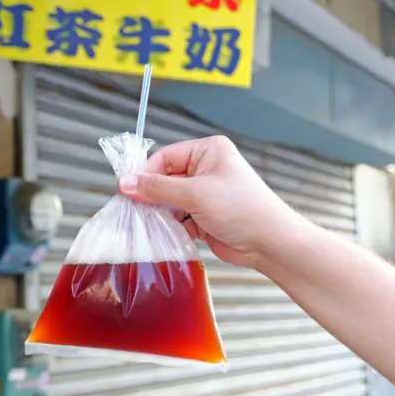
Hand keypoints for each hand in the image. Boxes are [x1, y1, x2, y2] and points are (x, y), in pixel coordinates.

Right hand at [118, 135, 307, 267]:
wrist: (270, 243)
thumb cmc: (241, 209)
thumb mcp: (196, 194)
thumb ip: (158, 188)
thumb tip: (124, 182)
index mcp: (208, 151)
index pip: (166, 157)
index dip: (146, 173)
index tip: (127, 189)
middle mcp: (205, 169)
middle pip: (165, 179)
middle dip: (151, 195)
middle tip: (131, 209)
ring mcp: (204, 194)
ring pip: (169, 200)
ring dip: (158, 212)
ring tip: (143, 223)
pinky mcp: (203, 216)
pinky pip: (177, 217)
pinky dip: (168, 225)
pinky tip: (159, 234)